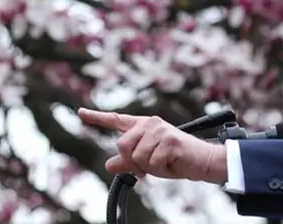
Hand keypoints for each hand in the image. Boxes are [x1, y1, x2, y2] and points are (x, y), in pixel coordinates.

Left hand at [77, 108, 227, 183]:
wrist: (203, 161)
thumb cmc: (176, 160)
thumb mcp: (149, 161)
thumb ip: (129, 161)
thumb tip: (109, 164)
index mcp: (143, 126)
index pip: (117, 120)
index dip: (97, 118)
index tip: (80, 113)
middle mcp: (150, 123)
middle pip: (122, 145)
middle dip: (133, 163)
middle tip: (149, 169)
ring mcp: (159, 130)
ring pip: (136, 157)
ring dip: (149, 168)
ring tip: (164, 163)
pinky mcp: (169, 140)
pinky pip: (151, 162)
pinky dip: (160, 170)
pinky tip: (171, 163)